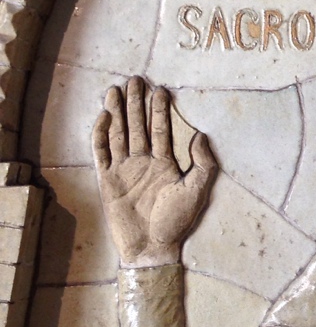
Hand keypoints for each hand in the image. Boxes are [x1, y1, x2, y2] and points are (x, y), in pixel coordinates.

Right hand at [93, 76, 217, 266]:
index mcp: (165, 163)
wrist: (151, 247)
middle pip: (138, 126)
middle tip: (135, 79)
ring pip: (119, 134)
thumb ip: (202, 164)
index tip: (160, 89)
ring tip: (115, 90)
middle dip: (136, 103)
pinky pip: (102, 153)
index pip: (161, 130)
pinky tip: (103, 118)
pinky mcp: (107, 180)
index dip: (160, 110)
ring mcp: (124, 170)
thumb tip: (201, 135)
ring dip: (117, 113)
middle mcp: (143, 163)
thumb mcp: (197, 192)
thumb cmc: (176, 222)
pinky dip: (101, 136)